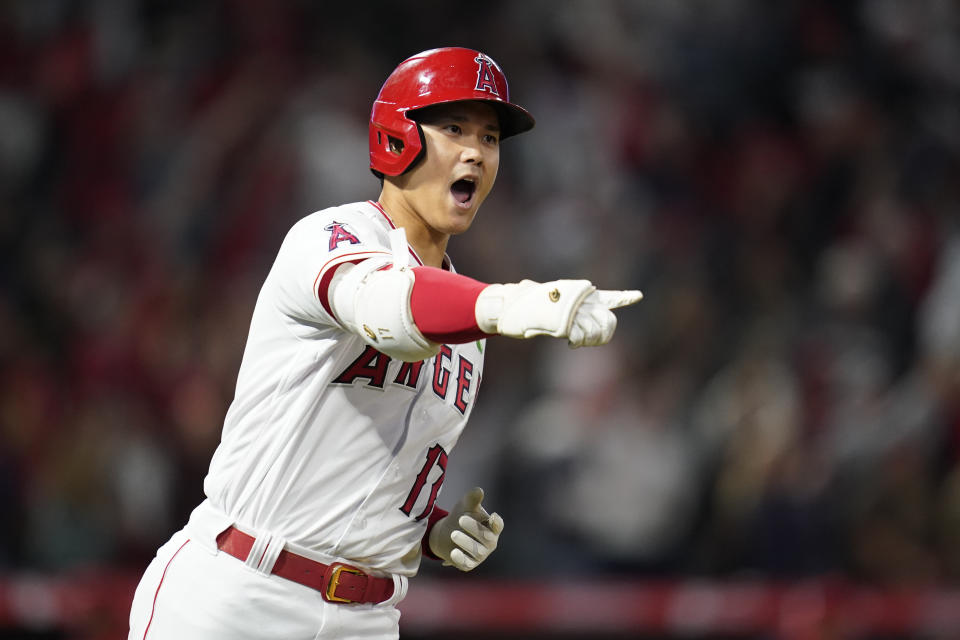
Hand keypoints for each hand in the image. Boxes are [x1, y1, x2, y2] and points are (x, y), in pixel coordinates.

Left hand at [428, 487, 503, 570]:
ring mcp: (480, 555)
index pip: (498, 526)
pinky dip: (461, 559)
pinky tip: (453, 552)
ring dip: (465, 542)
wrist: (445, 533)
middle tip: (460, 519)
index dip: (497, 523)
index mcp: (492, 527)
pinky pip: (467, 564)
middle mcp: (490, 542)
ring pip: (477, 551)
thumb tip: (479, 491)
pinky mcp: (469, 564)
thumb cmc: (461, 515)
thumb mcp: (465, 505)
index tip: (493, 516)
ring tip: (453, 534)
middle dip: (474, 529)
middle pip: (486, 538)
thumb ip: (472, 498)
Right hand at [475, 279, 641, 346]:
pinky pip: (581, 337)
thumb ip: (558, 306)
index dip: (624, 297)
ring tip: (575, 341)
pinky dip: (577, 343)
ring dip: (587, 341)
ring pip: (597, 331)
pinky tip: (569, 343)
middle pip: (608, 321)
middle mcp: (581, 300)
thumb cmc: (525, 305)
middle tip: (585, 340)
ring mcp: (574, 311)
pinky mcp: (566, 322)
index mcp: (580, 295)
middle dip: (602, 335)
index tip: (638, 295)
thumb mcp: (545, 303)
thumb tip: (543, 302)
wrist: (510, 305)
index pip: (608, 297)